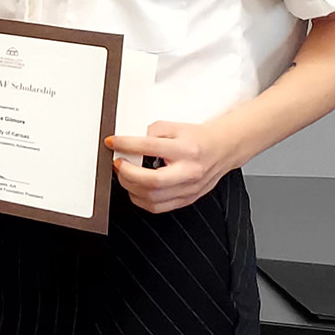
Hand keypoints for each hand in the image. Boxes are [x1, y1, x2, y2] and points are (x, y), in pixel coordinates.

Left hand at [107, 120, 235, 213]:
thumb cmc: (198, 139)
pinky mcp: (187, 199)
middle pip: (151, 181)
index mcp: (187, 150)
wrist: (223, 149)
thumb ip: (150, 132)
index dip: (126, 144)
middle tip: (119, 163)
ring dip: (130, 187)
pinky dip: (140, 199)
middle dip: (126, 173)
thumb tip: (127, 142)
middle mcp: (190, 171)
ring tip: (126, 174)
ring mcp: (189, 188)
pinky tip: (137, 187)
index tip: (112, 142)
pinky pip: (157, 207)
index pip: (150, 147)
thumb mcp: (174, 127)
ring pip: (152, 198)